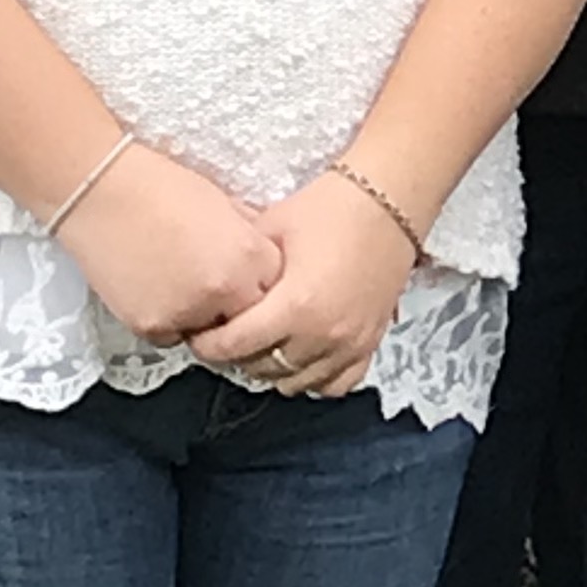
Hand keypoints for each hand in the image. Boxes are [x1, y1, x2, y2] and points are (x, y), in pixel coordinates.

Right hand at [58, 143, 283, 345]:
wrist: (101, 192)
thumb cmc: (161, 187)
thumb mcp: (223, 204)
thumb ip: (248, 237)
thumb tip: (262, 257)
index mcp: (249, 256)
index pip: (277, 287)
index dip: (262, 280)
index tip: (248, 274)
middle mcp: (224, 291)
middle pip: (249, 317)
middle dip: (240, 306)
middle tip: (217, 284)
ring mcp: (187, 313)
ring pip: (211, 332)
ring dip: (205, 316)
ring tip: (182, 282)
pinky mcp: (151, 327)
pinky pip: (173, 336)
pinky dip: (170, 321)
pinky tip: (156, 289)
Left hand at [186, 171, 416, 397]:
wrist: (387, 202)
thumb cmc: (328, 208)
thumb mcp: (271, 228)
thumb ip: (241, 267)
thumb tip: (212, 291)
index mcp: (294, 305)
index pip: (235, 346)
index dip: (207, 345)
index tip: (198, 336)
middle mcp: (323, 334)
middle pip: (262, 369)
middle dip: (237, 356)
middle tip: (227, 337)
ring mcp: (350, 344)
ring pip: (296, 383)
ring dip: (273, 369)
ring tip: (262, 346)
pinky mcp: (370, 343)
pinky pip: (336, 384)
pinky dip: (314, 378)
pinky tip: (302, 358)